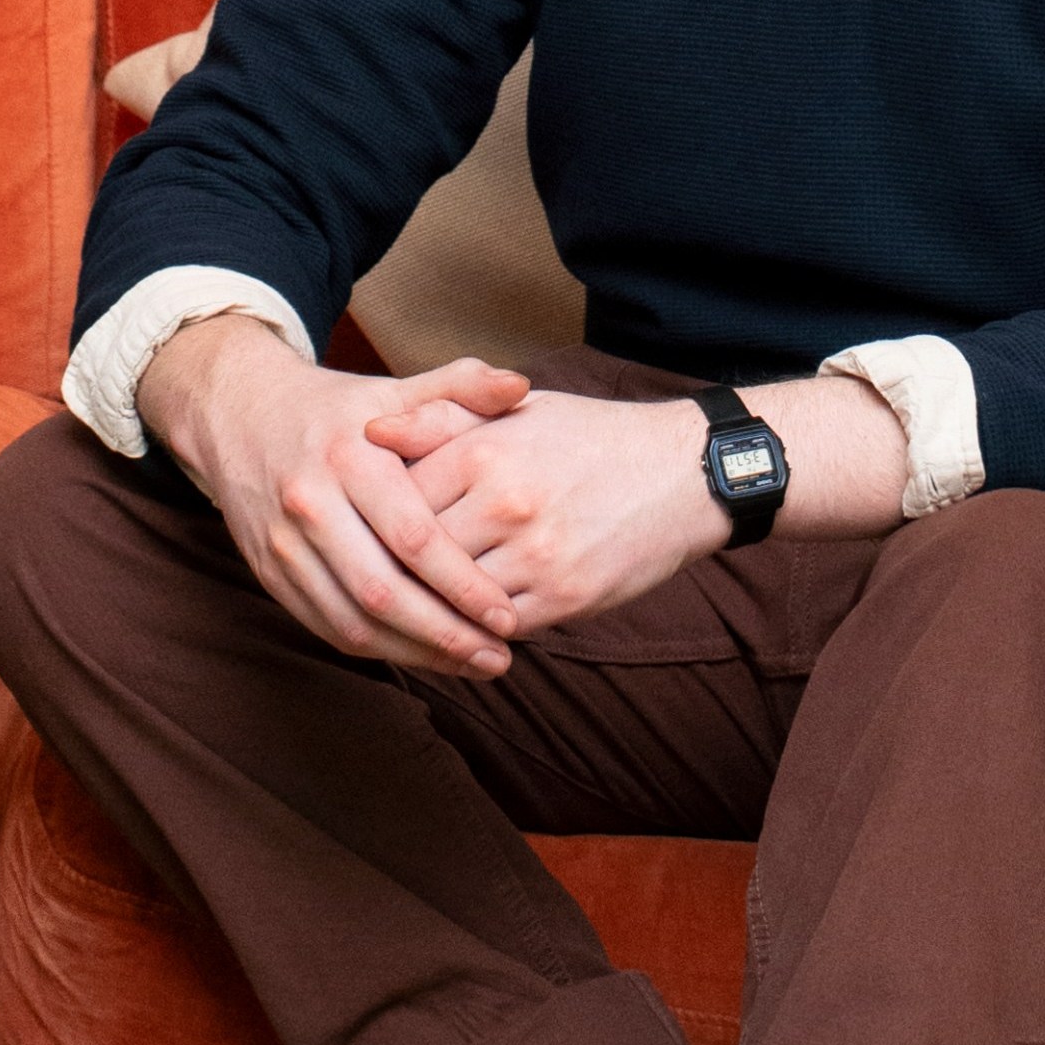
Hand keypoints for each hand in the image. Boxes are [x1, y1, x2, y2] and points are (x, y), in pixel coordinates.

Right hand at [137, 316, 532, 676]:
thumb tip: (521, 385)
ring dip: (415, 654)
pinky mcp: (269, 573)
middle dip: (446, 634)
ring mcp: (283, 545)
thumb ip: (460, 388)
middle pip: (382, 591)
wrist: (237, 412)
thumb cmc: (334, 408)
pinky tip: (422, 655)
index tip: (508, 615)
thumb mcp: (393, 390)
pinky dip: (378, 651)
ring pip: (352, 621)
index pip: (413, 537)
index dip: (463, 584)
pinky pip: (325, 626)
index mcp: (349, 458)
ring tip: (472, 664)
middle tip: (499, 657)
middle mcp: (310, 504)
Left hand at [365, 384, 739, 643]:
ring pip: (451, 599)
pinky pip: (496, 628)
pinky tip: (460, 627)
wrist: (682, 473)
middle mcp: (504, 502)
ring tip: (404, 613)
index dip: (375, 520)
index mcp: (484, 450)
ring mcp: (535, 554)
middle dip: (390, 570)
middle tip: (366, 582)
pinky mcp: (564, 597)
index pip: (398, 499)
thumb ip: (440, 418)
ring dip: (428, 610)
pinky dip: (473, 632)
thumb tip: (369, 430)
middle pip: (417, 554)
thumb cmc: (592, 439)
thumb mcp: (518, 412)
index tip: (362, 532)